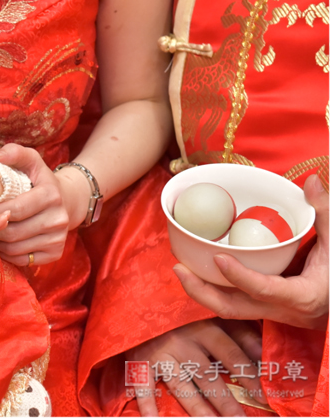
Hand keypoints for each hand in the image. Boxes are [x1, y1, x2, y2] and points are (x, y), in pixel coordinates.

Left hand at [0, 144, 70, 265]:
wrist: (68, 201)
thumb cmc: (41, 181)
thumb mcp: (31, 160)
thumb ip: (13, 153)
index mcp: (51, 195)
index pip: (14, 210)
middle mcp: (58, 219)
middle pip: (14, 232)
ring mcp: (58, 239)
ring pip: (16, 248)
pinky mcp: (56, 253)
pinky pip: (23, 260)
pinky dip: (6, 254)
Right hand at [126, 319, 264, 416]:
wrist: (140, 297)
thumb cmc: (182, 310)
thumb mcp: (212, 314)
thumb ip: (239, 332)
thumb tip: (265, 354)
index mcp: (203, 327)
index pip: (230, 355)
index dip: (248, 376)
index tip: (263, 396)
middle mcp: (183, 342)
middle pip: (207, 377)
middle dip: (225, 403)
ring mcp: (160, 353)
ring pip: (181, 386)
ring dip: (197, 409)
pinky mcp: (140, 360)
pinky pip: (143, 385)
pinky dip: (147, 404)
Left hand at [174, 174, 328, 329]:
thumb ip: (324, 211)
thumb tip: (311, 179)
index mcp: (303, 296)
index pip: (264, 290)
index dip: (239, 276)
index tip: (217, 257)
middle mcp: (282, 311)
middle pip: (232, 309)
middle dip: (200, 291)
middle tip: (179, 268)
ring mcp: (271, 314)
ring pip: (228, 310)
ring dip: (201, 291)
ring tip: (181, 268)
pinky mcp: (265, 311)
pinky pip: (233, 304)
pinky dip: (214, 289)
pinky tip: (199, 271)